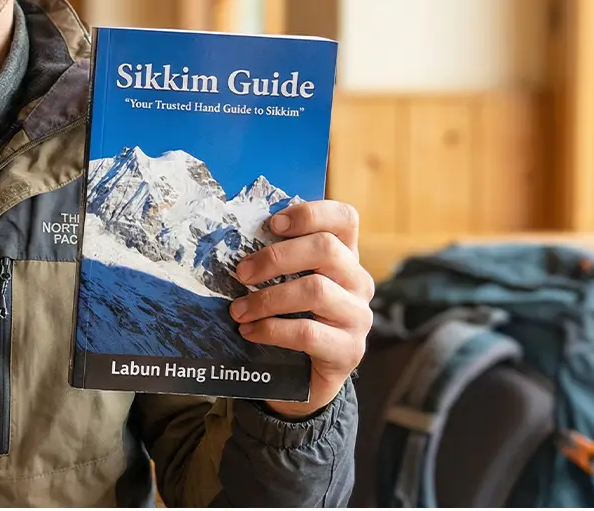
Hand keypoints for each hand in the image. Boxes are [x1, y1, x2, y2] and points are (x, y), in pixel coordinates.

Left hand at [228, 200, 373, 418]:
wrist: (304, 379)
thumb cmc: (291, 320)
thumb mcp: (287, 284)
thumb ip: (277, 261)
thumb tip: (235, 239)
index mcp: (345, 257)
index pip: (345, 219)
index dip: (310, 213)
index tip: (272, 224)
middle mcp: (358, 283)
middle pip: (326, 249)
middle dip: (276, 257)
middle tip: (241, 273)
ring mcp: (358, 317)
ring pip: (315, 290)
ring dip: (267, 298)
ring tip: (238, 310)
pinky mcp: (348, 350)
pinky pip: (307, 332)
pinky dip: (271, 330)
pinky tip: (249, 332)